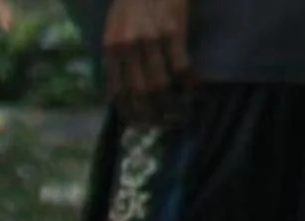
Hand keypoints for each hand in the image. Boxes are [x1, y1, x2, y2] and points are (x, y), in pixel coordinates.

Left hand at [102, 0, 189, 125]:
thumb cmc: (131, 2)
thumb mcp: (113, 29)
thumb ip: (115, 56)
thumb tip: (120, 88)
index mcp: (110, 49)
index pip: (117, 92)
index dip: (128, 113)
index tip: (137, 123)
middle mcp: (128, 48)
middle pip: (138, 94)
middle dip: (150, 115)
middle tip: (159, 124)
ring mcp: (151, 40)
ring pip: (160, 85)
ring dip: (170, 105)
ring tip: (176, 113)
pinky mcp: (173, 31)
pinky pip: (182, 66)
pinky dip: (189, 82)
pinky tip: (194, 89)